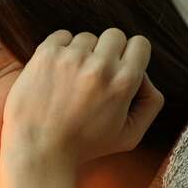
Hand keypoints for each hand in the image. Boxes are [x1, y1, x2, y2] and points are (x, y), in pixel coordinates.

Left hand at [1, 29, 163, 165]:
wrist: (37, 151)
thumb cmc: (82, 147)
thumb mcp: (129, 136)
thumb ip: (150, 103)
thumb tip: (145, 76)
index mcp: (124, 82)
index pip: (140, 44)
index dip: (130, 55)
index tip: (117, 68)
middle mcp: (100, 66)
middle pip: (114, 36)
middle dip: (106, 52)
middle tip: (93, 76)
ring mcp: (72, 58)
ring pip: (86, 38)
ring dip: (81, 53)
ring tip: (70, 80)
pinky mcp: (46, 55)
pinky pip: (61, 36)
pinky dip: (60, 49)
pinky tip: (55, 72)